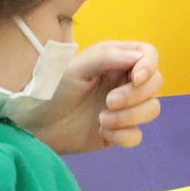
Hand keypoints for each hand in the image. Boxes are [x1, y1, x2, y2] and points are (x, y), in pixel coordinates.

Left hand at [30, 41, 162, 154]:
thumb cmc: (52, 89)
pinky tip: (102, 132)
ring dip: (129, 116)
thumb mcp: (77, 67)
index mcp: (116, 60)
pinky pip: (137, 135)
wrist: (34, 125)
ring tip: (102, 119)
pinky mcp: (119, 133)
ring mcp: (124, 109)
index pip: (149, 55)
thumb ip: (108, 57)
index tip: (136, 78)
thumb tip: (140, 57)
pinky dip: (122, 135)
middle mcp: (124, 82)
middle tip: (108, 102)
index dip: (149, 66)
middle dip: (135, 96)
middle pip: (155, 83)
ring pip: (151, 110)